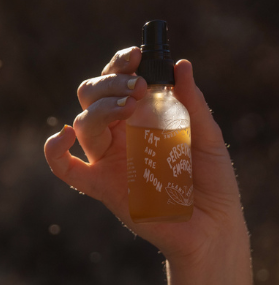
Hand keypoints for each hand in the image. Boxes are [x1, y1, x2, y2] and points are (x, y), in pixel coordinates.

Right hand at [43, 46, 244, 263]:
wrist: (215, 228)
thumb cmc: (214, 184)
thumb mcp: (209, 138)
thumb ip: (193, 105)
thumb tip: (181, 65)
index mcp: (145, 119)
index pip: (120, 83)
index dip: (122, 65)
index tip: (138, 55)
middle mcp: (123, 136)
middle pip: (94, 96)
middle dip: (110, 82)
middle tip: (139, 87)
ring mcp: (111, 161)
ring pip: (84, 123)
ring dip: (102, 107)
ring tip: (130, 105)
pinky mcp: (104, 188)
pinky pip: (67, 169)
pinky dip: (55, 151)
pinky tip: (65, 136)